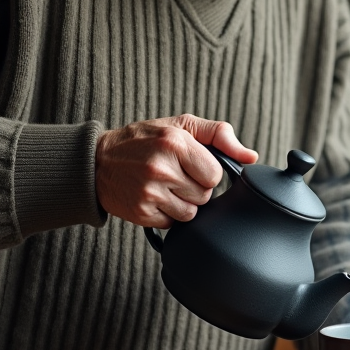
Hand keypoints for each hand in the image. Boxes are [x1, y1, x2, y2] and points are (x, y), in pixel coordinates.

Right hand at [95, 114, 256, 227]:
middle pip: (205, 196)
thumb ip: (219, 135)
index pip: (215, 175)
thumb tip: (251, 157)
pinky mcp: (141, 213)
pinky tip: (154, 198)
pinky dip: (168, 214)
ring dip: (183, 203)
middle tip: (175, 175)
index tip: (192, 165)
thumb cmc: (144, 140)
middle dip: (195, 188)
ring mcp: (150, 193)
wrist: (98, 162)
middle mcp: (161, 168)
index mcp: (175, 143)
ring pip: (191, 213)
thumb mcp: (181, 125)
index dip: (207, 172)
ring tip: (165, 186)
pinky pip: (173, 223)